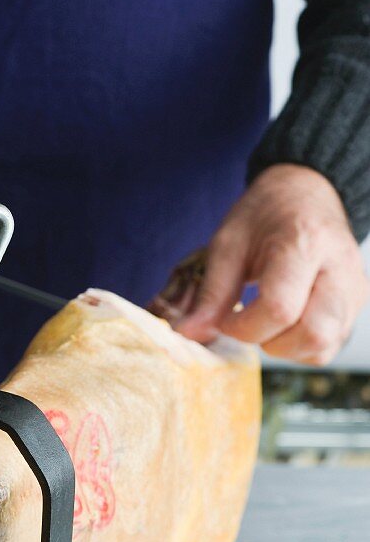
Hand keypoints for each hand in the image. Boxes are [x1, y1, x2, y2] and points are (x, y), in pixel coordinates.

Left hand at [153, 164, 369, 364]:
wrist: (307, 193)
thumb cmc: (266, 215)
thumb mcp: (228, 243)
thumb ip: (211, 293)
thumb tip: (188, 334)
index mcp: (305, 243)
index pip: (280, 308)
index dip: (244, 327)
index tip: (226, 319)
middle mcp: (339, 268)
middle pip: (313, 334)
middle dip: (270, 342)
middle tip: (250, 323)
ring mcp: (354, 288)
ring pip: (323, 347)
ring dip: (286, 348)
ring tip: (267, 322)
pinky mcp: (357, 303)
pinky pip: (329, 345)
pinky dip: (300, 347)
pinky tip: (285, 324)